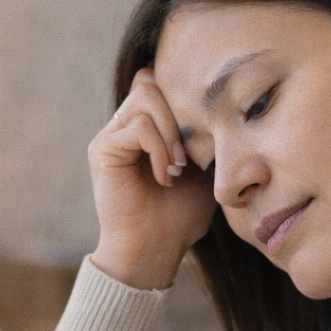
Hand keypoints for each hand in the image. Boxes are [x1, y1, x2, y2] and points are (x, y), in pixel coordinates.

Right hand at [89, 67, 215, 289]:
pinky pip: (138, 125)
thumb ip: (206, 136)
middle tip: (188, 156)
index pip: (164, 83)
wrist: (154, 250)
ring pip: (146, 94)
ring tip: (176, 167)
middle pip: (153, 80)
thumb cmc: (180, 217)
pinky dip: (159, 148)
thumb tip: (227, 106)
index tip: (201, 142)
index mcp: (147, 127)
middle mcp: (125, 125)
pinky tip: (164, 176)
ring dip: (171, 130)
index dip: (186, 101)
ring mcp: (111, 135)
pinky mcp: (103, 149)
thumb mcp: (204, 170)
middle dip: (180, 112)